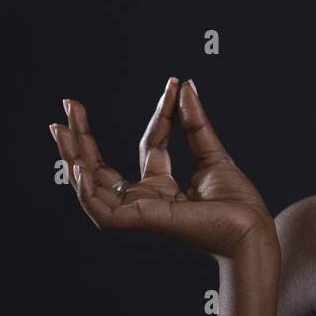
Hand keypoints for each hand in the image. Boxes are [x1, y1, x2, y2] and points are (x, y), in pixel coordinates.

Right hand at [49, 78, 277, 259]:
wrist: (253, 230)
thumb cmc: (239, 204)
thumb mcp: (214, 155)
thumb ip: (195, 123)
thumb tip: (184, 85)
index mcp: (164, 187)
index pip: (150, 145)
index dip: (159, 114)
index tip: (173, 84)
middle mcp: (146, 199)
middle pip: (103, 168)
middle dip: (82, 138)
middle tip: (68, 104)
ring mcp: (141, 211)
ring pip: (93, 188)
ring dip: (73, 158)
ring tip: (61, 128)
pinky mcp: (142, 221)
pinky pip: (104, 211)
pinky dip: (86, 192)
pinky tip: (78, 167)